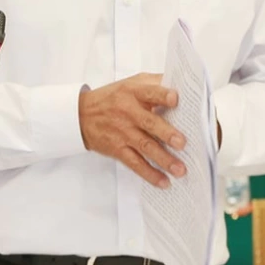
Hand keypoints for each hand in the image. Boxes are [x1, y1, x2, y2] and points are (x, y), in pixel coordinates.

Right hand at [79, 74, 187, 188]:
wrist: (81, 115)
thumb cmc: (113, 98)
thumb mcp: (131, 83)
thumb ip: (155, 82)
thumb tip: (182, 84)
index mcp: (133, 92)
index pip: (149, 91)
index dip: (162, 95)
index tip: (176, 99)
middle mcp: (128, 112)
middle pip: (149, 123)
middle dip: (166, 133)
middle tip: (182, 143)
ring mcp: (122, 132)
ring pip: (145, 146)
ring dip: (164, 159)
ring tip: (180, 169)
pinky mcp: (117, 149)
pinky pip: (135, 163)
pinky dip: (149, 174)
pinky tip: (163, 181)